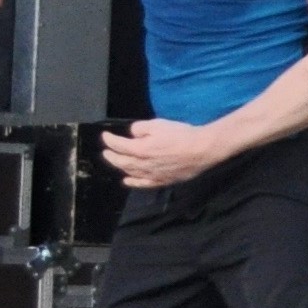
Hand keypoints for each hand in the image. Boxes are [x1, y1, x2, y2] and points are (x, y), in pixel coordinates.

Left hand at [102, 118, 234, 188]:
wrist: (202, 149)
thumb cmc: (182, 134)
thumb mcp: (159, 124)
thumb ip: (141, 128)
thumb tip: (133, 134)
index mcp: (140, 149)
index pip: (119, 145)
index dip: (109, 140)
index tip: (105, 136)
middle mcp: (142, 164)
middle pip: (121, 161)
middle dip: (111, 156)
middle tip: (106, 151)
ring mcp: (152, 174)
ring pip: (130, 172)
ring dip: (120, 167)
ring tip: (115, 162)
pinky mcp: (162, 180)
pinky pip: (143, 183)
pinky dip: (132, 182)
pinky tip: (127, 180)